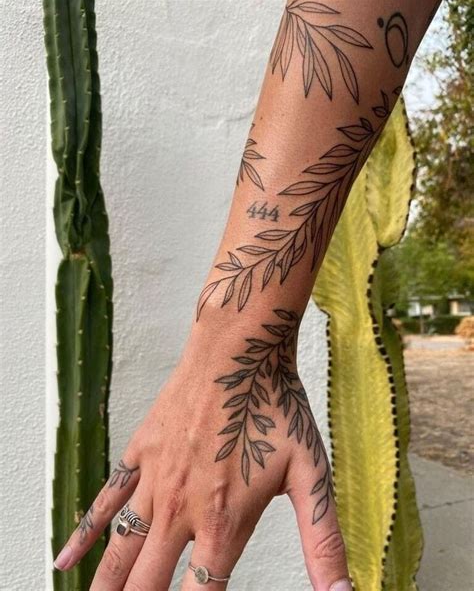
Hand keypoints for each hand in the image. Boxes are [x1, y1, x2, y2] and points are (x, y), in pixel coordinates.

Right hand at [53, 312, 350, 590]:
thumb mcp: (311, 474)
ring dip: (105, 587)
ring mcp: (155, 480)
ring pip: (121, 549)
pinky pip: (105, 499)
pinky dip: (84, 533)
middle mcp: (181, 509)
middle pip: (148, 583)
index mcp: (225, 522)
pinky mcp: (142, 452)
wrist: (239, 351)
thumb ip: (324, 541)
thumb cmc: (275, 406)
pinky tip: (67, 559)